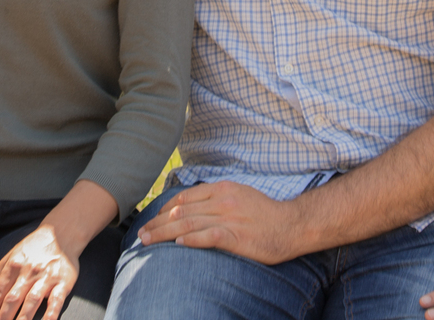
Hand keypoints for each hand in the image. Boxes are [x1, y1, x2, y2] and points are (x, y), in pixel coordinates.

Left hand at [0, 225, 80, 319]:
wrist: (62, 233)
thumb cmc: (33, 249)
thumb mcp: (10, 257)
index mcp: (13, 266)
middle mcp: (28, 272)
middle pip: (12, 300)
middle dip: (1, 319)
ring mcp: (46, 277)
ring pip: (31, 302)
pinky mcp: (63, 282)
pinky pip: (55, 301)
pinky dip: (50, 315)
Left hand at [135, 181, 301, 264]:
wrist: (291, 224)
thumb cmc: (265, 213)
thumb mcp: (239, 195)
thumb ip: (216, 198)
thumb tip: (190, 205)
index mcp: (222, 189)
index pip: (184, 198)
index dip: (164, 209)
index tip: (151, 220)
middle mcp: (222, 201)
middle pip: (181, 212)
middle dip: (158, 223)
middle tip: (141, 234)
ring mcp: (229, 218)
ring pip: (189, 224)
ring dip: (165, 233)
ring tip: (148, 241)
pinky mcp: (236, 237)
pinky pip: (208, 237)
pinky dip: (191, 240)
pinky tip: (178, 244)